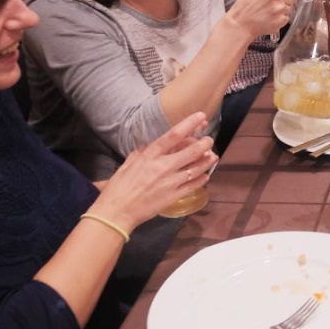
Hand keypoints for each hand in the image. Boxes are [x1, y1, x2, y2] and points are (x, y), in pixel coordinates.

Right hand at [90, 112, 216, 229]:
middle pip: (191, 151)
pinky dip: (202, 179)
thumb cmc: (118, 187)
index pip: (173, 135)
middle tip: (209, 140)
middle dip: (204, 144)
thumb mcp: (127, 165)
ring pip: (196, 168)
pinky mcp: (174, 196)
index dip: (189, 124)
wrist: (116, 212)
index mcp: (150, 156)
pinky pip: (193, 186)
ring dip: (207, 161)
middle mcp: (163, 167)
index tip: (200, 116)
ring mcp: (170, 182)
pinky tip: (205, 175)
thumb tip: (147, 146)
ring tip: (213, 156)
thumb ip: (140, 154)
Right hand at [225, 0, 300, 37]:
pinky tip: (270, 17)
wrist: (239, 23)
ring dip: (283, 9)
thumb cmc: (246, 4)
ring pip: (291, 8)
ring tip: (270, 10)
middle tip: (274, 2)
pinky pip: (287, 18)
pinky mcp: (280, 20)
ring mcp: (279, 8)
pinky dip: (281, 18)